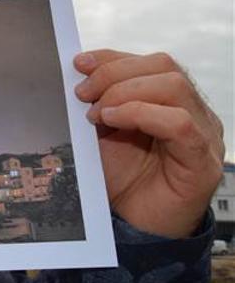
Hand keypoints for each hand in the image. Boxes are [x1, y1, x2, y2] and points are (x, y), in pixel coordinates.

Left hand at [74, 49, 223, 238]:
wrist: (132, 225)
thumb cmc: (120, 177)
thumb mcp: (101, 131)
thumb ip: (97, 101)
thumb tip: (77, 72)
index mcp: (171, 100)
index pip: (151, 61)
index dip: (112, 57)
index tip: (78, 63)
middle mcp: (193, 111)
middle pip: (164, 66)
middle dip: (114, 73)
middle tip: (82, 93)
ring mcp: (204, 135)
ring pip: (174, 87)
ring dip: (125, 92)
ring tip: (97, 114)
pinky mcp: (202, 162)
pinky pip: (179, 124)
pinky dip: (141, 114)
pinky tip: (113, 121)